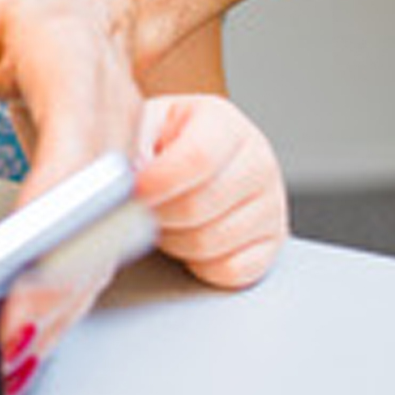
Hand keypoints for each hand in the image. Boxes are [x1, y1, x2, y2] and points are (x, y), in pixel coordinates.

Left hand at [0, 0, 143, 394]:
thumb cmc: (41, 1)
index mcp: (77, 73)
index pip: (72, 161)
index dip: (50, 226)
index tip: (19, 273)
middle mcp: (113, 124)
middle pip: (95, 222)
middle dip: (56, 291)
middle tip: (9, 346)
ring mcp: (123, 156)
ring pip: (102, 244)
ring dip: (63, 305)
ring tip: (15, 356)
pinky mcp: (114, 181)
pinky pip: (97, 242)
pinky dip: (70, 289)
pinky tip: (37, 326)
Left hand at [135, 93, 287, 288]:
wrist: (192, 160)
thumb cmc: (167, 142)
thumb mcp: (147, 124)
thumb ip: (133, 143)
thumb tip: (120, 174)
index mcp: (224, 123)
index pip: (197, 157)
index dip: (159, 181)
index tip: (134, 191)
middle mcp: (257, 160)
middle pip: (199, 206)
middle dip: (158, 214)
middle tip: (140, 208)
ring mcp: (271, 204)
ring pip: (210, 243)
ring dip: (174, 240)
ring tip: (164, 219)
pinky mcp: (274, 244)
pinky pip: (230, 271)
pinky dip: (200, 264)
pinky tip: (189, 238)